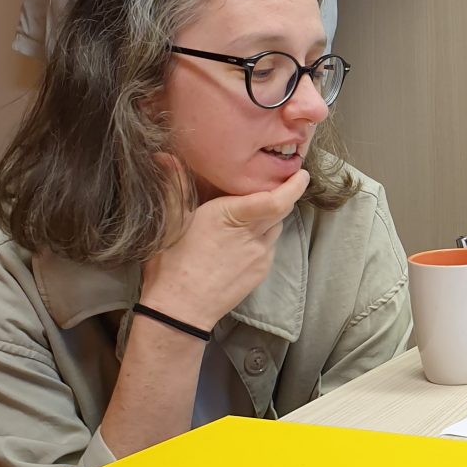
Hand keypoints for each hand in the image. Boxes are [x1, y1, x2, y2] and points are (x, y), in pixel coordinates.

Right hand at [141, 162, 309, 329]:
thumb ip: (174, 184)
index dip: (293, 186)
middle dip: (283, 196)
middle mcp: (252, 235)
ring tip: (254, 214)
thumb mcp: (170, 220)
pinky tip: (244, 240)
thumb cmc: (173, 263)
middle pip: (281, 211)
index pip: (276, 200)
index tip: (301, 174)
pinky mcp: (260, 272)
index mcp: (232, 216)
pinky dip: (263, 239)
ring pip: (275, 229)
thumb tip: (164, 157)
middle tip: (277, 184)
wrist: (181, 310)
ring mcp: (259, 256)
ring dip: (270, 219)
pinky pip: (269, 248)